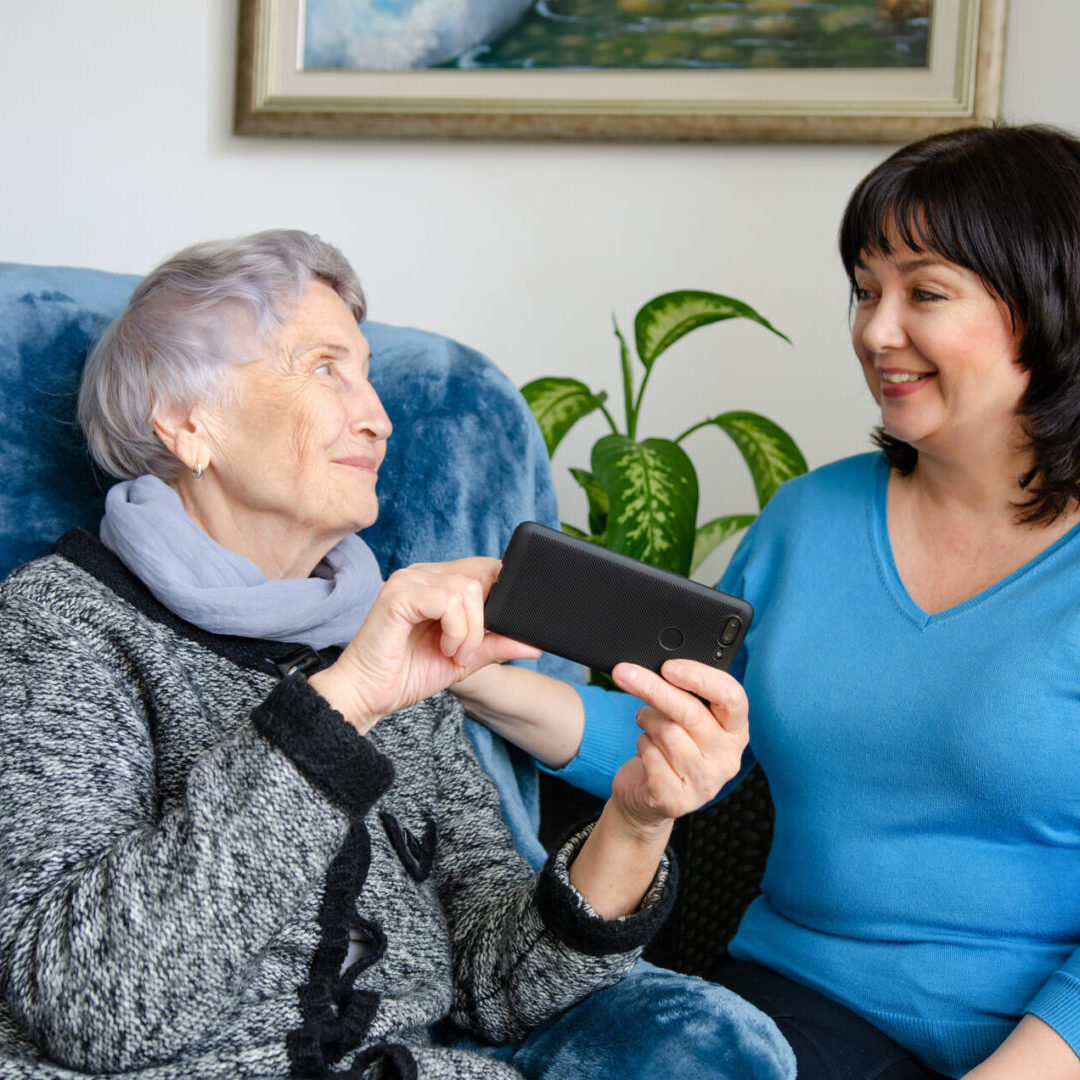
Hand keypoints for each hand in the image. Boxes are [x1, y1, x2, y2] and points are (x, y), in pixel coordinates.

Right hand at [308, 557, 538, 732]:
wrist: (369, 694)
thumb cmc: (408, 674)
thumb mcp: (466, 658)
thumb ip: (497, 644)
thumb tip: (534, 643)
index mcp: (438, 582)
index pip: (486, 569)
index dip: (499, 597)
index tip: (492, 633)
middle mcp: (423, 574)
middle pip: (482, 575)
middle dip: (485, 619)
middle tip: (466, 649)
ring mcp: (409, 580)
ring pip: (468, 589)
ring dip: (470, 631)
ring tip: (452, 652)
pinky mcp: (398, 594)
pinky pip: (448, 601)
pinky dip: (455, 630)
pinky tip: (443, 648)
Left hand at [607, 659, 748, 833]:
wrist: (649, 796)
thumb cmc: (670, 747)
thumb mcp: (686, 719)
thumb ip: (685, 695)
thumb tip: (658, 667)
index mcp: (735, 730)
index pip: (732, 696)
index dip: (700, 677)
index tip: (669, 666)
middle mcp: (727, 757)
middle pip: (692, 713)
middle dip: (654, 688)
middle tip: (625, 673)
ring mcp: (705, 782)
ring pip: (668, 733)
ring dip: (646, 720)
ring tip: (644, 721)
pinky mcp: (677, 799)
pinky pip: (652, 756)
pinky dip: (641, 744)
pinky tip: (645, 747)